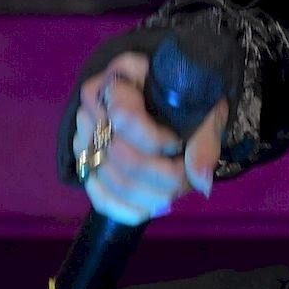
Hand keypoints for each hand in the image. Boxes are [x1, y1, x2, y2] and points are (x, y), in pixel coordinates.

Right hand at [73, 51, 229, 224]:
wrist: (166, 101)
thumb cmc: (185, 98)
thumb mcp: (203, 106)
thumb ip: (204, 139)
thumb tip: (201, 181)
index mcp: (119, 77)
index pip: (123, 117)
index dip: (155, 140)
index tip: (178, 142)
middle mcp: (93, 106)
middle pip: (119, 155)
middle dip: (161, 176)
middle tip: (186, 177)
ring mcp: (84, 137)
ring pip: (112, 180)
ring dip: (152, 195)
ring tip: (176, 191)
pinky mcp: (86, 165)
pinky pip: (101, 197)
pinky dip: (131, 210)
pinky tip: (155, 206)